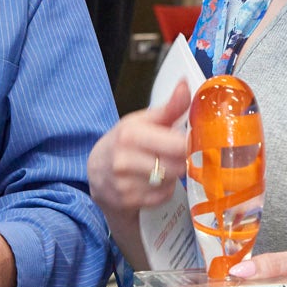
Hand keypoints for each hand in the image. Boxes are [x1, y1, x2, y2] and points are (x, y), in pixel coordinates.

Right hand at [86, 79, 191, 216]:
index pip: (177, 145)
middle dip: (180, 160)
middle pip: (177, 166)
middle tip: (174, 155)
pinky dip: (163, 191)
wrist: (97, 170)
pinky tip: (154, 182)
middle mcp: (124, 160)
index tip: (190, 141)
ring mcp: (124, 184)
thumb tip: (186, 85)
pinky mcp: (127, 202)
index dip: (190, 144)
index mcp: (130, 134)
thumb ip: (170, 106)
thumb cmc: (125, 142)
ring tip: (161, 167)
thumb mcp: (142, 120)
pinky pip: (162, 197)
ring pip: (171, 183)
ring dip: (172, 176)